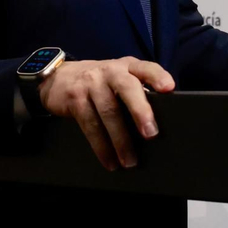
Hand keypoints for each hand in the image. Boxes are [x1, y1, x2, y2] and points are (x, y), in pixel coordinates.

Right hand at [38, 58, 174, 169]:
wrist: (59, 77)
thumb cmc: (101, 83)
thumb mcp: (120, 77)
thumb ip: (138, 90)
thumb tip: (157, 123)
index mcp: (128, 66)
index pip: (146, 68)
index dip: (157, 76)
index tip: (169, 88)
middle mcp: (111, 71)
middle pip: (127, 88)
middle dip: (140, 111)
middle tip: (150, 134)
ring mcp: (91, 84)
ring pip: (108, 112)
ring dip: (120, 140)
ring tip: (130, 161)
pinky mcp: (76, 99)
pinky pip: (90, 125)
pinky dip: (101, 146)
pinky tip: (110, 161)